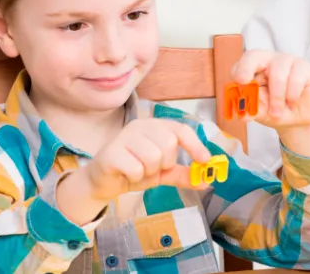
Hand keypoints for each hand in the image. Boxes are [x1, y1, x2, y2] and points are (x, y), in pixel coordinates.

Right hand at [84, 118, 214, 200]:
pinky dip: (135, 177)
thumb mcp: (163, 173)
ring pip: (153, 157)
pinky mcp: (111, 153)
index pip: (180, 129)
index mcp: (154, 127)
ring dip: (149, 172)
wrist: (104, 182)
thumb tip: (205, 181)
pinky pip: (136, 168)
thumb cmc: (133, 171)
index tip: (205, 160)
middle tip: (153, 168)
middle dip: (165, 163)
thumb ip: (183, 175)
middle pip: (169, 144)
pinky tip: (126, 174)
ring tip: (138, 171)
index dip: (195, 145)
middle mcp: (139, 127)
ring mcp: (124, 137)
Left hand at [230, 50, 309, 156]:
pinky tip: (292, 102)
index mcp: (253, 69)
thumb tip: (243, 115)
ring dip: (276, 97)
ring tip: (276, 112)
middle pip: (254, 56)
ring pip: (277, 73)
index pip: (242, 63)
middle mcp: (268, 61)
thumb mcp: (261, 113)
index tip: (239, 82)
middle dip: (247, 68)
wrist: (299, 119)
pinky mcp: (305, 68)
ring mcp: (287, 61)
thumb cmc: (275, 110)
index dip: (239, 70)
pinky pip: (296, 78)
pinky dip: (292, 95)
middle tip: (243, 82)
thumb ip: (252, 111)